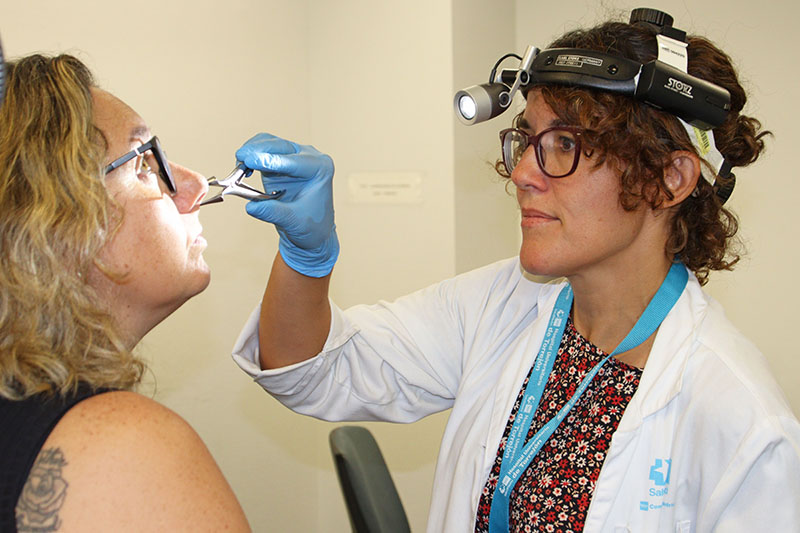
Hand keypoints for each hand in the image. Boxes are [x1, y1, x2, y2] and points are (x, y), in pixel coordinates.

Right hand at [235, 133, 338, 277]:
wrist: (312, 230)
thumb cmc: (312, 225)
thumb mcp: (293, 221)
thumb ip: (273, 212)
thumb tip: (251, 206)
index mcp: (320, 168)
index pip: (294, 161)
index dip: (271, 160)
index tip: (252, 161)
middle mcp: (308, 157)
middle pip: (280, 146)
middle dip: (258, 151)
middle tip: (240, 158)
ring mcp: (293, 156)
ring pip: (269, 143)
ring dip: (252, 151)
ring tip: (239, 164)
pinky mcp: (280, 160)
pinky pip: (262, 149)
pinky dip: (251, 155)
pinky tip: (243, 167)